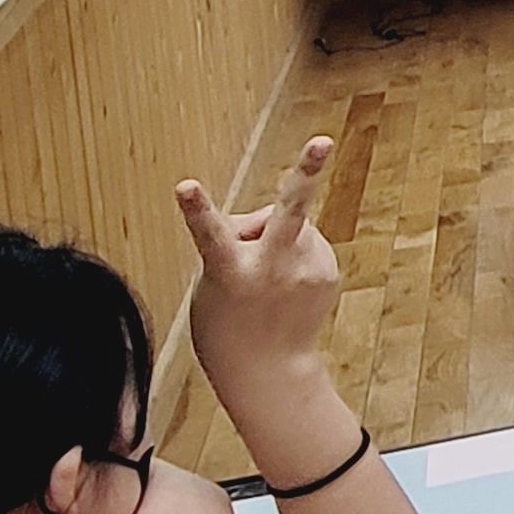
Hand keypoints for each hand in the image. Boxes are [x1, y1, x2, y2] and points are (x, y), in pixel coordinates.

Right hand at [175, 139, 348, 434]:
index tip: (185, 185)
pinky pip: (305, 242)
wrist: (268, 373)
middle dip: (305, 171)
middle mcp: (273, 269)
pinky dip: (291, 252)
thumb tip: (273, 216)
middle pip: (288, 213)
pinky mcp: (328, 273)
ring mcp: (307, 271)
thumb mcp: (213, 282)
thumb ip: (238, 242)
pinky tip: (281, 282)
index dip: (196, 209)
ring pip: (288, 222)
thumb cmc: (227, 323)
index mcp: (230, 272)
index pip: (210, 234)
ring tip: (261, 275)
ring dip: (272, 236)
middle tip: (321, 140)